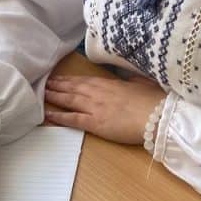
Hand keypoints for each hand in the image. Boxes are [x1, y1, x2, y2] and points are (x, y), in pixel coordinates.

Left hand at [44, 75, 165, 144]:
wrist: (157, 116)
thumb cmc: (153, 101)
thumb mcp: (141, 84)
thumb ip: (131, 80)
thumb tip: (129, 79)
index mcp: (109, 83)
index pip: (85, 80)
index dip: (70, 79)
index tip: (60, 77)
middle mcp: (98, 93)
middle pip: (73, 87)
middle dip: (58, 85)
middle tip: (45, 83)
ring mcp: (95, 107)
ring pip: (69, 100)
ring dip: (55, 96)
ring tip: (43, 94)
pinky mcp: (95, 123)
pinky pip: (73, 119)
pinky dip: (59, 116)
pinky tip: (48, 115)